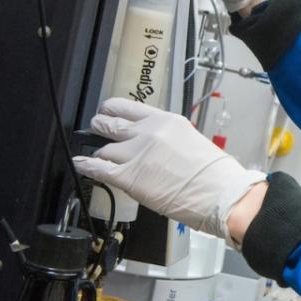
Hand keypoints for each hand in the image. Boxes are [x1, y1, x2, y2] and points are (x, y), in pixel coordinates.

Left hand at [74, 98, 266, 245]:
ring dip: (99, 153)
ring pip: (103, 149)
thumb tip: (150, 143)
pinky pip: (97, 168)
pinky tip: (81, 164)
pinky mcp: (128, 177)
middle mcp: (148, 133)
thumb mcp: (190, 140)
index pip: (127, 107)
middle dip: (100, 126)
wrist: (219, 193)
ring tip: (95, 155)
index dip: (112, 109)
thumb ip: (166, 137)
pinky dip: (86, 165)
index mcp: (165, 121)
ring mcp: (136, 154)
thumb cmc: (213, 174)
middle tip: (96, 128)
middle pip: (110, 123)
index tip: (106, 110)